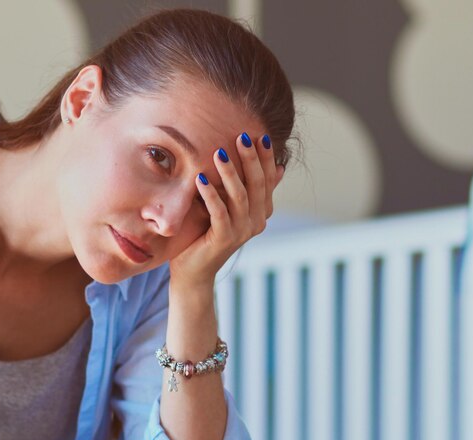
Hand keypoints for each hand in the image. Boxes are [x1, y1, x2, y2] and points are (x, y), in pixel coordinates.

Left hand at [169, 133, 284, 288]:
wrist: (194, 271)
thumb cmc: (207, 234)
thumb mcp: (228, 206)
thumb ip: (246, 189)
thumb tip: (278, 168)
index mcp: (261, 212)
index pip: (267, 179)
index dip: (265, 158)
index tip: (259, 135)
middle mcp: (256, 221)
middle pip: (257, 184)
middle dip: (250, 159)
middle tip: (241, 137)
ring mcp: (242, 232)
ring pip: (240, 196)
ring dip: (229, 173)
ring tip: (218, 153)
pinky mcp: (225, 239)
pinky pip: (220, 212)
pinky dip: (211, 194)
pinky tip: (200, 179)